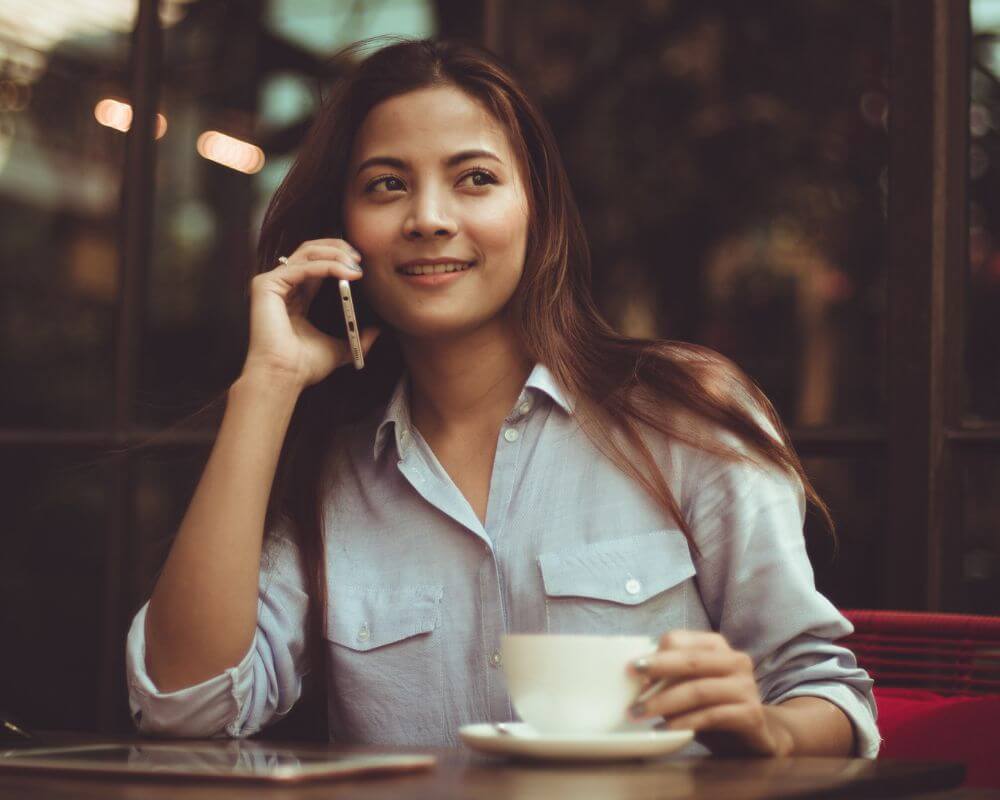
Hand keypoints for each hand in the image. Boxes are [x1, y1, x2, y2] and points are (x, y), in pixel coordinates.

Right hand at [243, 238, 380, 388]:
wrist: (285, 376)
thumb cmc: (304, 366)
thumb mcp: (339, 348)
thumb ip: (356, 338)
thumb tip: (378, 330)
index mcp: (297, 296)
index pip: (317, 263)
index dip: (339, 258)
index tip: (361, 264)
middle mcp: (283, 285)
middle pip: (310, 250)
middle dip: (338, 249)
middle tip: (360, 257)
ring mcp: (273, 284)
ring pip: (307, 253)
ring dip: (335, 255)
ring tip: (356, 266)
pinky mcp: (266, 285)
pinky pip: (302, 267)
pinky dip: (327, 266)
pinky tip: (345, 273)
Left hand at [626, 630, 791, 756]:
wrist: (757, 736)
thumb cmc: (714, 706)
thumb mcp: (691, 685)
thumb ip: (670, 676)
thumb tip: (635, 678)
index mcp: (716, 646)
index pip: (680, 639)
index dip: (654, 654)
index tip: (631, 670)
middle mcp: (735, 661)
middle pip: (690, 661)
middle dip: (657, 671)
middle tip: (631, 686)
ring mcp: (746, 687)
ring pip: (699, 690)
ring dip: (664, 702)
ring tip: (639, 713)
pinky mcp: (751, 714)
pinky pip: (712, 716)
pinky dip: (685, 722)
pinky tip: (665, 729)